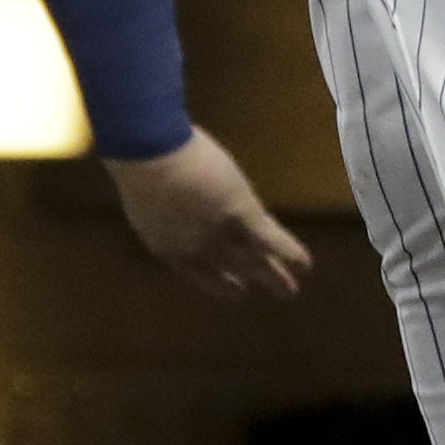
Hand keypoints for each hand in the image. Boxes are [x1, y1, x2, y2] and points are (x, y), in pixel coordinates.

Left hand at [106, 125, 314, 298]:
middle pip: (230, 268)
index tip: (237, 290)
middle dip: (251, 280)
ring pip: (252, 260)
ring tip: (291, 289)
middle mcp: (195, 248)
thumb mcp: (145, 196)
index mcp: (167, 244)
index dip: (219, 283)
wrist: (149, 153)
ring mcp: (220, 232)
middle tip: (272, 292)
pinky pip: (269, 239)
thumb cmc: (138, 163)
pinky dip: (289, 251)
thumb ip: (162, 210)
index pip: (198, 271)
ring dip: (274, 275)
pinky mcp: (242, 214)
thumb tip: (171, 206)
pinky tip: (305, 264)